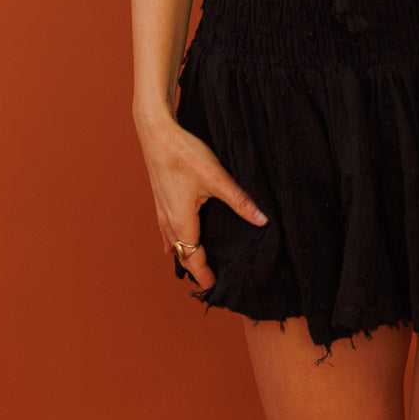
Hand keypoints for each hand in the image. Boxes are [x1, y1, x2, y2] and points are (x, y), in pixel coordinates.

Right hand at [137, 116, 267, 289]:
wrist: (156, 134)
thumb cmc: (184, 154)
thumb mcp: (216, 178)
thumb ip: (239, 200)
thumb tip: (262, 220)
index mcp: (181, 221)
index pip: (193, 257)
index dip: (204, 273)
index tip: (214, 286)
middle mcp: (168, 220)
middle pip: (181, 253)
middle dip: (195, 266)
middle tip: (210, 278)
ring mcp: (160, 210)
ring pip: (172, 242)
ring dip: (185, 253)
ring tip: (198, 261)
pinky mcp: (159, 199)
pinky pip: (165, 230)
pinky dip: (174, 240)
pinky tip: (173, 241)